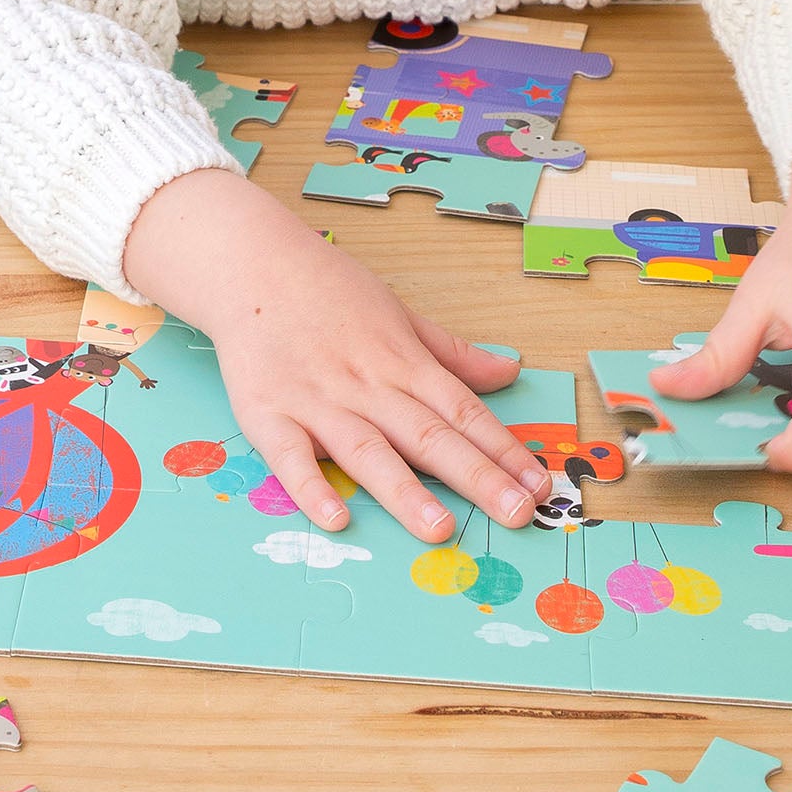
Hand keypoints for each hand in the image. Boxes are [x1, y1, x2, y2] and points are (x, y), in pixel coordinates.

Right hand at [122, 168, 550, 538]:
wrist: (251, 263)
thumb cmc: (326, 289)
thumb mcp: (398, 313)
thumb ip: (450, 352)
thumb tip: (508, 372)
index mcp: (401, 361)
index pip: (463, 410)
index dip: (503, 449)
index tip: (540, 483)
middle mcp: (366, 384)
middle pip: (428, 435)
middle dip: (477, 477)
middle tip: (518, 513)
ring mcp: (316, 401)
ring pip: (368, 450)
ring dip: (404, 491)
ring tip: (440, 529)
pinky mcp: (268, 413)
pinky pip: (291, 456)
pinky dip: (312, 486)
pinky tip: (336, 517)